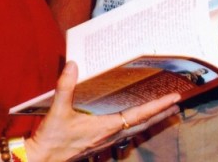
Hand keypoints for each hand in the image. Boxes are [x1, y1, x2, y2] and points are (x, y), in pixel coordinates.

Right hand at [27, 61, 179, 160]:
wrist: (41, 161)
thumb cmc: (51, 139)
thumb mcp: (58, 110)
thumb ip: (65, 86)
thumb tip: (74, 65)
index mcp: (106, 127)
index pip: (139, 115)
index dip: (158, 106)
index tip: (174, 99)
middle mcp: (110, 135)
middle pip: (143, 124)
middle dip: (161, 114)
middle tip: (177, 104)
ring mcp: (105, 141)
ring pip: (135, 130)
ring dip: (151, 120)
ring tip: (164, 112)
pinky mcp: (98, 143)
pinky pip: (124, 133)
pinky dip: (136, 125)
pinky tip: (135, 122)